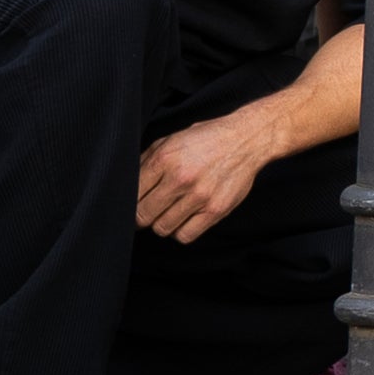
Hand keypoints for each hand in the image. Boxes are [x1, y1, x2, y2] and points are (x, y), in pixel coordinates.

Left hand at [133, 110, 272, 244]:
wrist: (247, 139)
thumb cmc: (207, 138)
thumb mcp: (172, 139)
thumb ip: (147, 160)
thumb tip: (126, 184)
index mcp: (165, 158)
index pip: (131, 195)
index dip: (128, 203)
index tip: (133, 204)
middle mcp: (180, 178)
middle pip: (142, 216)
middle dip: (141, 216)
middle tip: (148, 211)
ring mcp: (199, 196)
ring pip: (162, 228)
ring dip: (162, 223)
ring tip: (170, 212)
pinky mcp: (216, 209)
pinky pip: (185, 236)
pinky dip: (181, 231)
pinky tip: (185, 219)